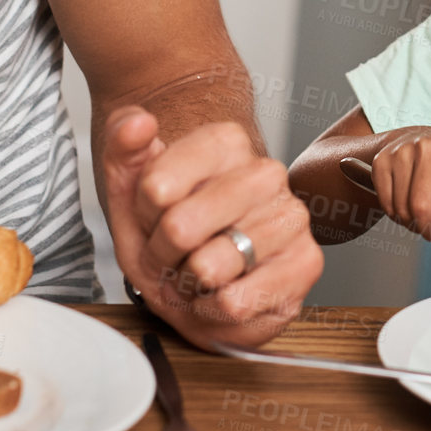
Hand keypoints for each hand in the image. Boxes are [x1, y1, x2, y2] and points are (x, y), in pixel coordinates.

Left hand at [100, 106, 322, 349]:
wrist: (202, 281)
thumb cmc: (172, 235)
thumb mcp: (131, 192)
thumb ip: (124, 146)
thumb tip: (139, 121)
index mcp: (226, 143)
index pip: (156, 186)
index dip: (142, 216)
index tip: (153, 216)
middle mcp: (266, 173)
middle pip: (180, 228)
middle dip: (162, 254)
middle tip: (172, 253)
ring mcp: (291, 218)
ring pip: (208, 268)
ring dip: (188, 284)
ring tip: (198, 273)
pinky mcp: (306, 264)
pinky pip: (234, 302)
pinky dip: (212, 310)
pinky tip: (219, 294)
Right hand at [371, 127, 430, 248]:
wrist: (418, 136)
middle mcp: (427, 147)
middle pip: (421, 203)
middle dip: (427, 228)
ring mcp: (401, 152)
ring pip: (402, 206)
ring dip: (412, 223)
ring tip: (422, 217)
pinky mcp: (381, 161)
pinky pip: (386, 203)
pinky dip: (396, 215)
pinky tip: (406, 207)